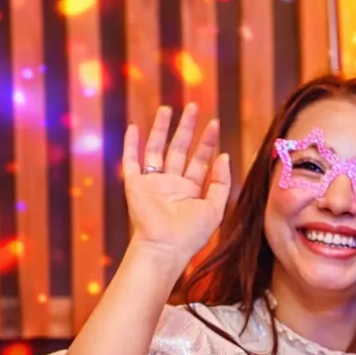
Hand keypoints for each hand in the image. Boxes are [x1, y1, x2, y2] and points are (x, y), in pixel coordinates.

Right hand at [122, 103, 232, 267]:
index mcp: (190, 190)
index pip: (199, 160)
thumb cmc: (191, 235)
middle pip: (179, 149)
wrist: (165, 248)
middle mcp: (171, 184)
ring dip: (161, 129)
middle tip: (193, 107)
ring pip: (156, 149)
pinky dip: (130, 144)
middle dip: (186, 128)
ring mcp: (152, 184)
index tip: (214, 123)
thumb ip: (221, 183)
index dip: (207, 142)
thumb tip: (225, 156)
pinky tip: (133, 126)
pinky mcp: (134, 186)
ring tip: (167, 109)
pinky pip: (131, 161)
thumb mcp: (215, 209)